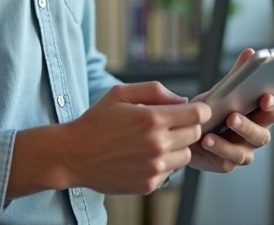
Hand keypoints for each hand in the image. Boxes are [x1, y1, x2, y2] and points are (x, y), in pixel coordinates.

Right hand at [57, 81, 210, 194]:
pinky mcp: (149, 184)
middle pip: (195, 134)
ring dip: (177, 147)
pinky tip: (143, 156)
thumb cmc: (96, 121)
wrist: (74, 155)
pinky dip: (162, 164)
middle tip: (170, 124)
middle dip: (188, 126)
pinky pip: (170, 172)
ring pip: (186, 155)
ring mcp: (154, 167)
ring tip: (154, 141)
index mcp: (152, 119)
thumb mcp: (121, 93)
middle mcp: (157, 144)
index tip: (193, 110)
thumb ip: (155, 90)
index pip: (197, 115)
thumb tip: (182, 100)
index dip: (199, 110)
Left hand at [188, 48, 273, 173]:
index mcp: (258, 116)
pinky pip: (227, 160)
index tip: (265, 96)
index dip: (272, 105)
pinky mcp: (226, 163)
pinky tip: (206, 139)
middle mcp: (254, 135)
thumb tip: (251, 52)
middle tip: (233, 115)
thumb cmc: (211, 109)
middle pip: (262, 135)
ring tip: (214, 130)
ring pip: (245, 151)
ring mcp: (242, 151)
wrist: (186, 130)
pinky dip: (217, 149)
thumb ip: (238, 74)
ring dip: (228, 141)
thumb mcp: (223, 89)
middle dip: (249, 125)